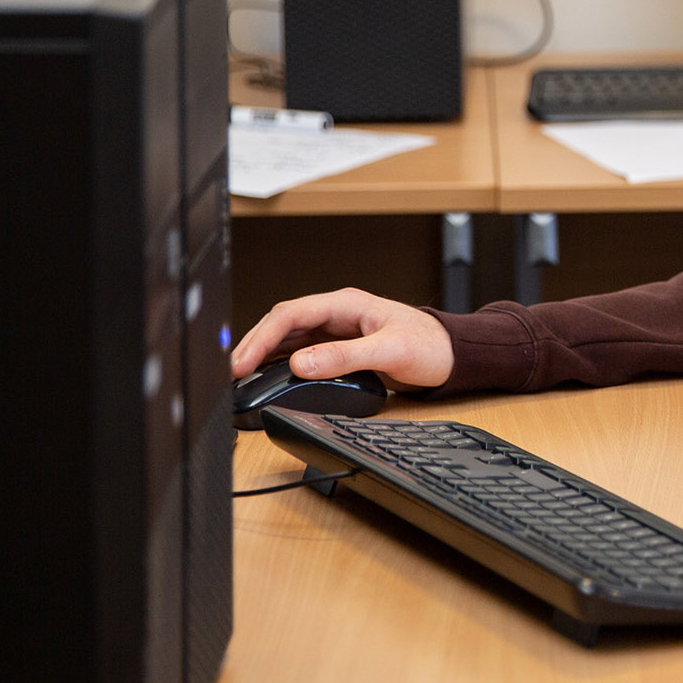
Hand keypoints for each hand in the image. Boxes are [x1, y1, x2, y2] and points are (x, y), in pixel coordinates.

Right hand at [230, 287, 453, 389]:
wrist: (451, 357)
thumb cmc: (430, 346)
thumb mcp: (389, 351)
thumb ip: (344, 357)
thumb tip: (300, 363)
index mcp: (346, 304)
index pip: (291, 314)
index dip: (261, 336)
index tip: (242, 361)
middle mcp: (336, 314)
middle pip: (282, 325)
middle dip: (253, 346)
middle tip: (231, 373)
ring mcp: (336, 331)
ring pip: (287, 339)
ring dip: (263, 355)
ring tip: (239, 376)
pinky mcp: (338, 349)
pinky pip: (300, 353)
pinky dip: (279, 364)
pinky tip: (265, 377)